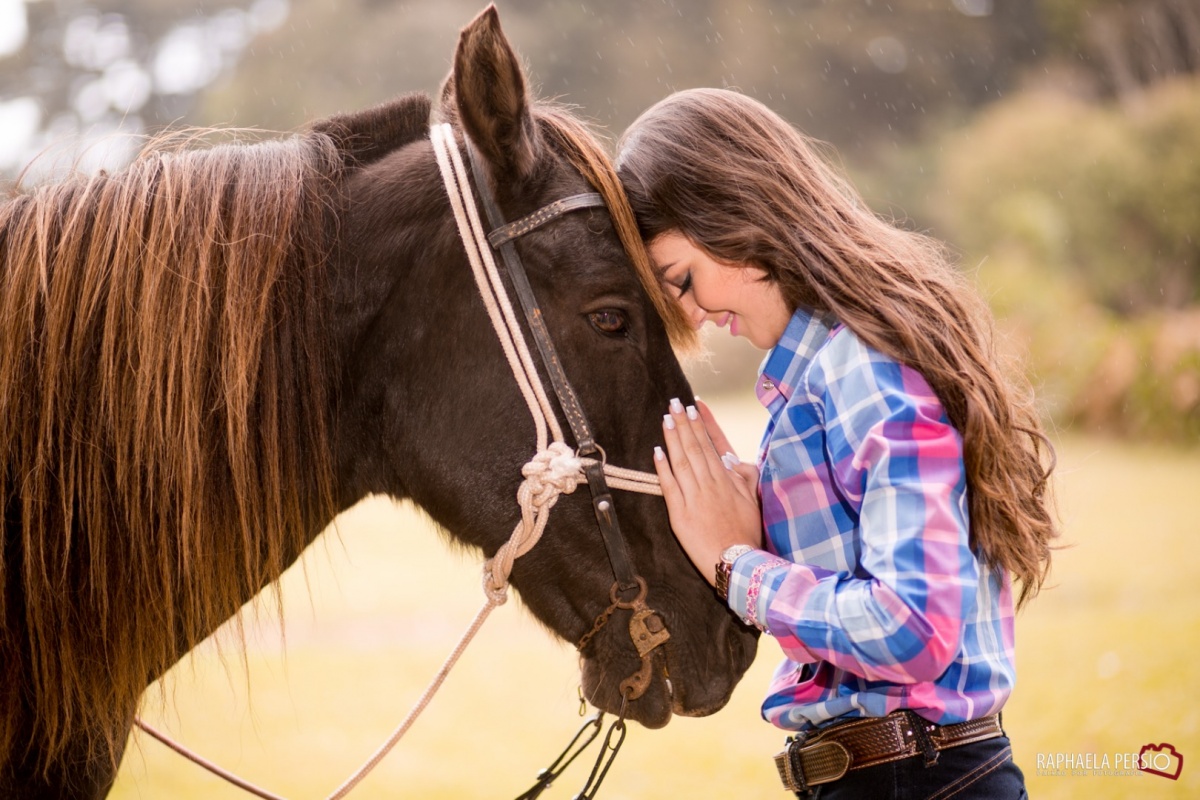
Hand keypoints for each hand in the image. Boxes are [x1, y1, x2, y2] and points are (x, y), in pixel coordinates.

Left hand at [653, 398, 761, 584]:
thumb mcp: (752, 500)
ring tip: (666, 418)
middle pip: (695, 447)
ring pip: (682, 461)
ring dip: (673, 438)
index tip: (694, 407)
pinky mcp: (680, 513)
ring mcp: (694, 497)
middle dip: (684, 423)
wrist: (736, 560)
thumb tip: (734, 460)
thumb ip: (744, 478)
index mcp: (727, 480)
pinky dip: (663, 467)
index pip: (713, 445)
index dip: (702, 424)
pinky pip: (670, 485)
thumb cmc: (746, 532)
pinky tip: (657, 451)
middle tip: (674, 403)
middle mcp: (710, 483)